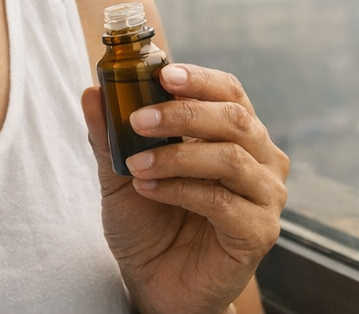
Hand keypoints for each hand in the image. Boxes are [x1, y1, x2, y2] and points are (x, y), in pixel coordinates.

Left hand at [79, 65, 288, 313]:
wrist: (156, 285)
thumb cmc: (149, 225)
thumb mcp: (120, 174)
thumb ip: (110, 136)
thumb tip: (92, 92)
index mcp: (238, 135)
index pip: (229, 92)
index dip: (200, 79)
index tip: (164, 73)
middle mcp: (262, 159)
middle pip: (234, 119)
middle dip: (182, 113)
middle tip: (138, 120)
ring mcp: (266, 195)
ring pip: (230, 157)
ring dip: (176, 156)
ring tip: (135, 166)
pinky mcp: (260, 231)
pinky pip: (223, 202)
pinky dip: (181, 190)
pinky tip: (149, 191)